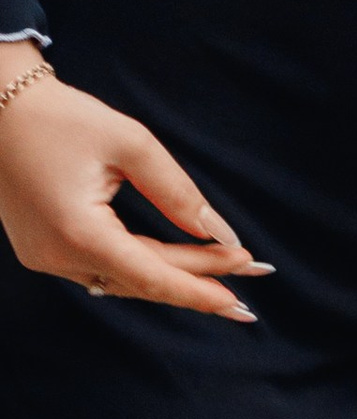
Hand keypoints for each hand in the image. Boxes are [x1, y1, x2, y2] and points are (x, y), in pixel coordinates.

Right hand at [0, 52, 268, 319]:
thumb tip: (219, 232)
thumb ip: (176, 191)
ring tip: (225, 277)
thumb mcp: (130, 144)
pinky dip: (141, 268)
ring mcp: (45, 258)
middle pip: (142, 278)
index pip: (152, 275)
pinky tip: (175, 268)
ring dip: (172, 277)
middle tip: (251, 283)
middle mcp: (57, 256)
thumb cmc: (64, 119)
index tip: (242, 299)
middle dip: (198, 281)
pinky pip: (101, 270)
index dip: (200, 289)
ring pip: (121, 280)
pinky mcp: (43, 250)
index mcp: (78, 233)